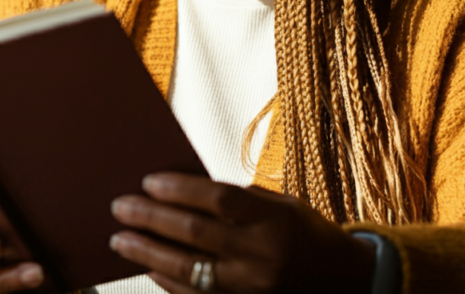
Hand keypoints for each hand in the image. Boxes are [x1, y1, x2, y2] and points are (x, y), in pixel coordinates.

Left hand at [109, 173, 375, 293]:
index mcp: (273, 220)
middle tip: (120, 207)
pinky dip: (168, 282)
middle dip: (151, 219)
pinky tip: (149, 267)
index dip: (180, 189)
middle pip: (195, 234)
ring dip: (148, 253)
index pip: (218, 199)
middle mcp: (262, 256)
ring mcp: (252, 289)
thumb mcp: (280, 206)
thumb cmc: (305, 233)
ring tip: (120, 240)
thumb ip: (238, 200)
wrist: (343, 282)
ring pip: (187, 270)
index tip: (148, 181)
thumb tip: (182, 189)